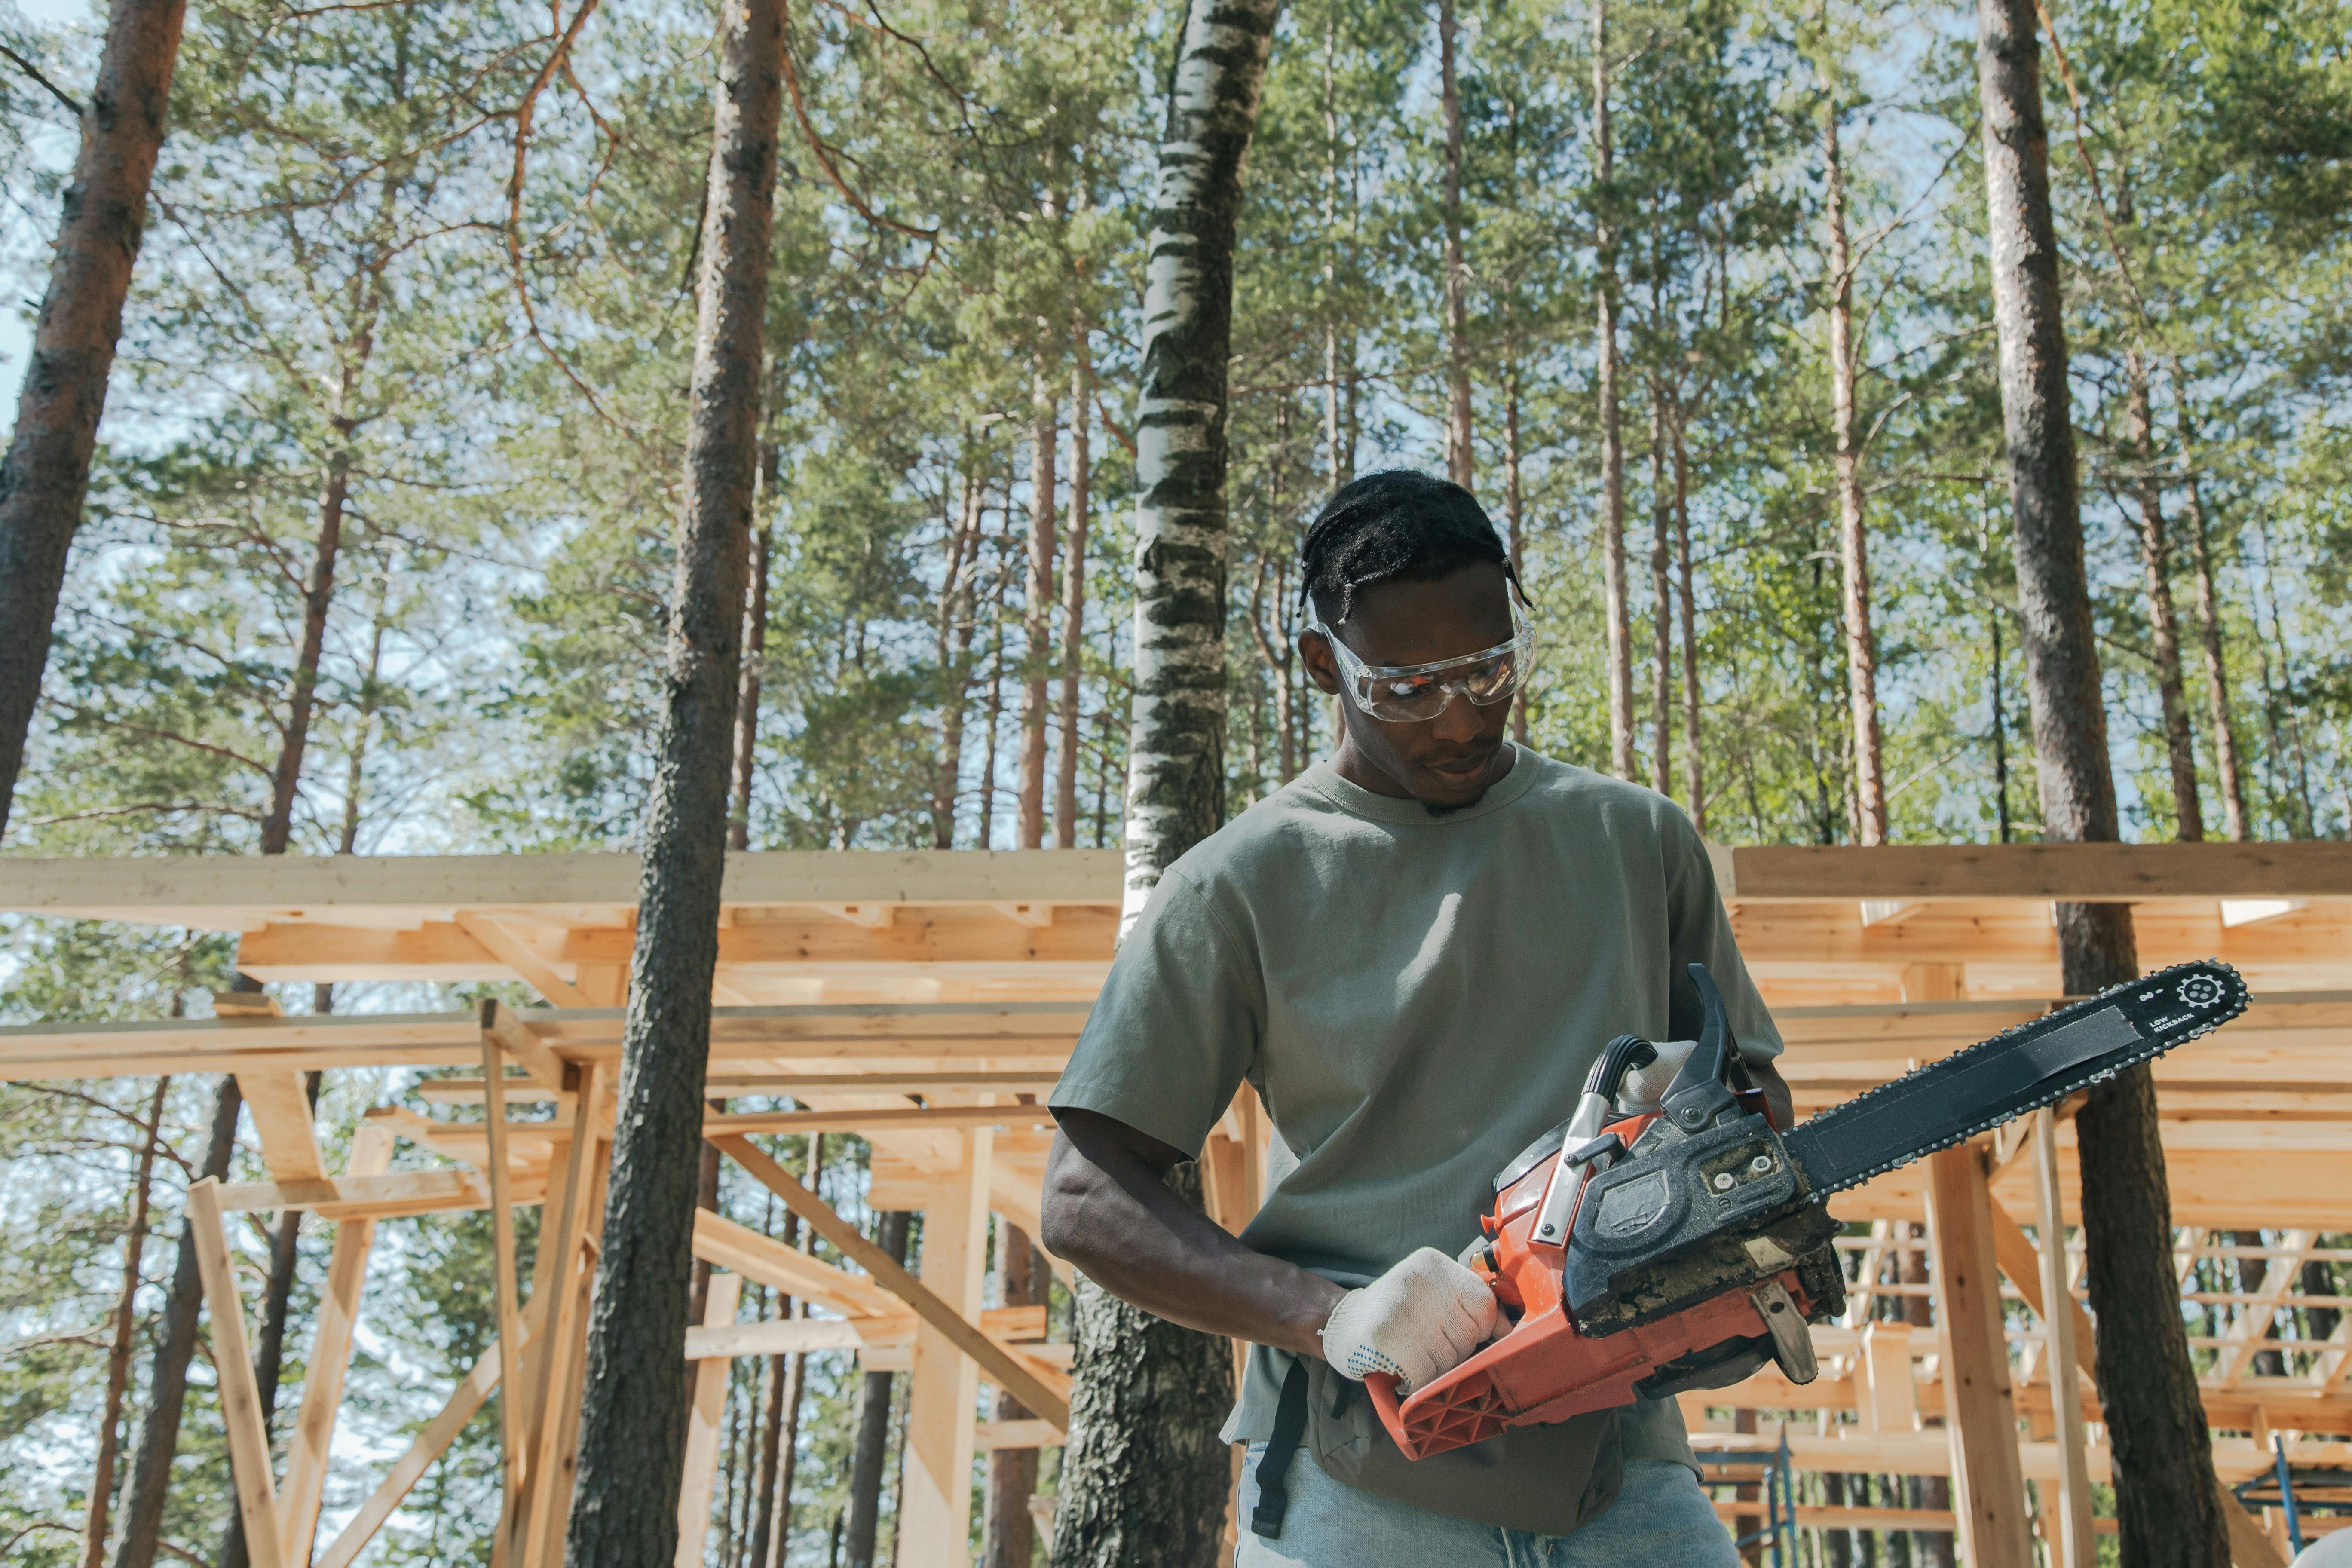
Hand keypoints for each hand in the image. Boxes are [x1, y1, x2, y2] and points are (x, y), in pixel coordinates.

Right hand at [1319, 1247, 1499, 1392]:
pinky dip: (1415, 1382)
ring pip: (1448, 1359)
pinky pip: (1424, 1374)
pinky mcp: (1386, 1338)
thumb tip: (1509, 1333)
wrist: (1339, 1324)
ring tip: (1410, 1355)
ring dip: (1433, 1369)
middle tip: (1425, 1347)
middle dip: (1453, 1352)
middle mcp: (1419, 1281)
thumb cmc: (1395, 1314)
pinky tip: (1400, 1369)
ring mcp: (1401, 1308)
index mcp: (1433, 1265)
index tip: (1470, 1339)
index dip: (1484, 1329)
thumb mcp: (1431, 1296)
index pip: (1483, 1302)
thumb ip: (1466, 1306)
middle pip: (1467, 1335)